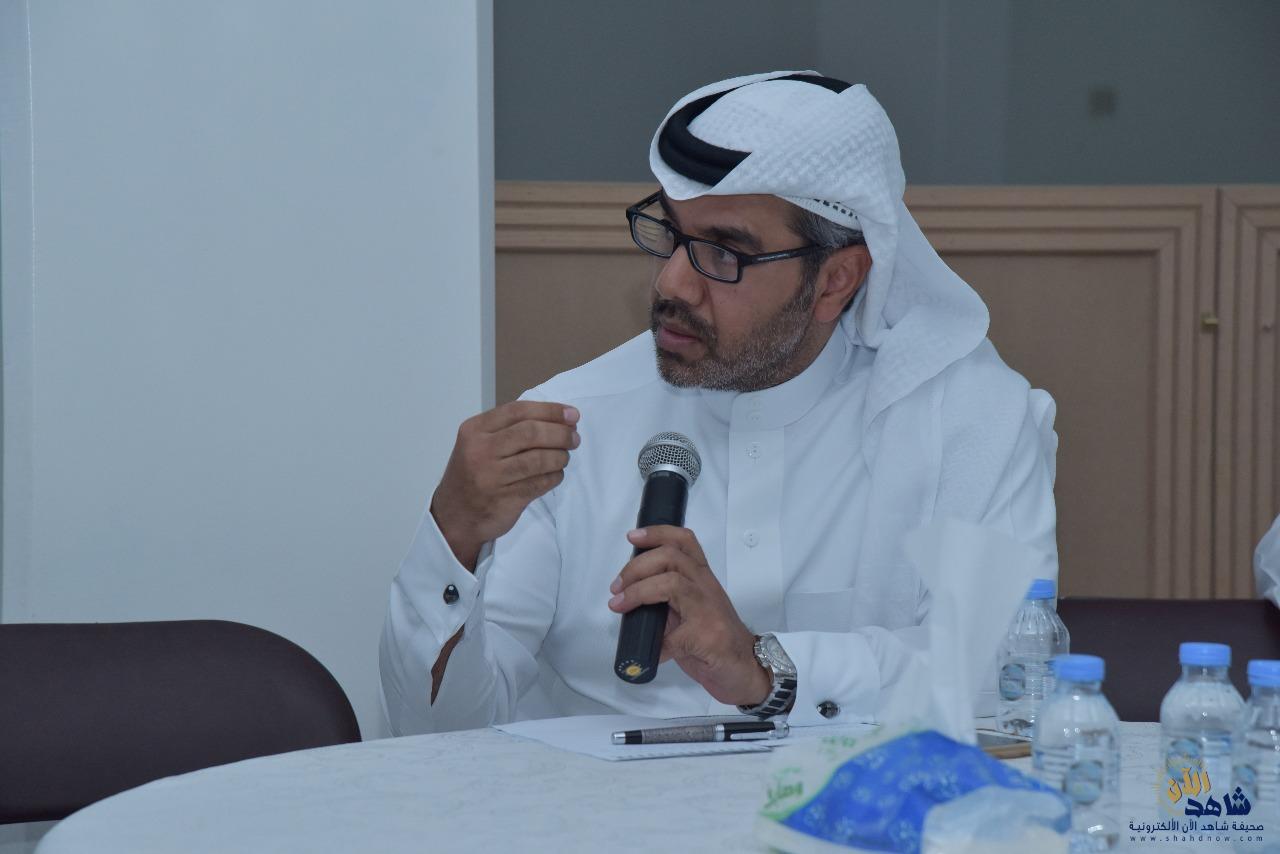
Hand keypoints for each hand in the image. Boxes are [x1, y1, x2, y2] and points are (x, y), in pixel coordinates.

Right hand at [431, 401, 579, 569]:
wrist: (454, 517)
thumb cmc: (473, 474)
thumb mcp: (479, 443)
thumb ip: (511, 429)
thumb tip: (561, 419)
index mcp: (475, 430)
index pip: (518, 411)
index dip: (550, 410)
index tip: (572, 414)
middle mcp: (481, 450)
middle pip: (531, 433)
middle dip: (560, 433)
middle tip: (574, 438)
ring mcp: (492, 477)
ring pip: (538, 459)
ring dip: (560, 456)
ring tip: (564, 457)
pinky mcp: (505, 500)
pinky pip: (540, 483)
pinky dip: (554, 477)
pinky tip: (555, 475)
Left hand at [607, 526, 770, 706]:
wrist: (746, 669)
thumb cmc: (715, 639)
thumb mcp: (689, 610)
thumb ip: (665, 599)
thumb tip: (628, 598)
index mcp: (701, 578)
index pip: (684, 542)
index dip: (657, 533)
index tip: (633, 537)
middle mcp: (706, 588)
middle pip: (671, 557)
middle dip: (636, 567)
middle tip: (617, 587)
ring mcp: (709, 610)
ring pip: (672, 583)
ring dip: (639, 592)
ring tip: (621, 605)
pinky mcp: (708, 637)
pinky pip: (674, 636)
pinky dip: (656, 645)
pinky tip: (652, 654)